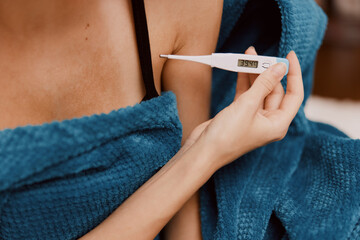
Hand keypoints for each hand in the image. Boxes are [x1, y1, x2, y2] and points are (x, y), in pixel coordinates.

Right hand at [186, 47, 303, 169]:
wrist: (203, 150)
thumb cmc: (227, 135)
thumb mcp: (247, 106)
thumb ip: (264, 84)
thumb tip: (280, 67)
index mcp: (278, 124)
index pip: (294, 95)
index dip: (294, 74)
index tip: (290, 55)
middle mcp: (268, 121)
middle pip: (275, 90)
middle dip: (268, 71)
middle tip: (260, 54)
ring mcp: (253, 117)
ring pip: (259, 90)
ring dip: (255, 74)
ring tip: (249, 55)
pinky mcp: (239, 114)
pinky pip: (247, 93)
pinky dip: (244, 81)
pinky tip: (242, 67)